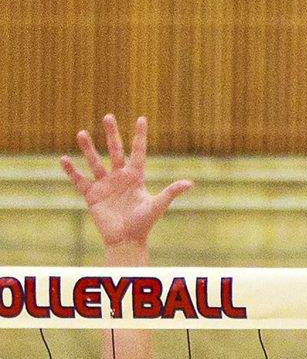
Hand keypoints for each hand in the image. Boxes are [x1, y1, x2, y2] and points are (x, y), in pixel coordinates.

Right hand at [60, 114, 190, 255]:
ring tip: (82, 134)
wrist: (126, 241)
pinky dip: (71, 171)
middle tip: (108, 117)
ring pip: (95, 162)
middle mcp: (119, 177)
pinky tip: (64, 159)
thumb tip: (190, 183)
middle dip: (112, 134)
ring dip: (88, 148)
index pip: (138, 152)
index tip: (142, 118)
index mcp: (135, 177)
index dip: (140, 136)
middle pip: (115, 151)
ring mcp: (105, 185)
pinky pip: (79, 180)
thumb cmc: (143, 224)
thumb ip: (171, 193)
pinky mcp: (92, 195)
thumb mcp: (157, 206)